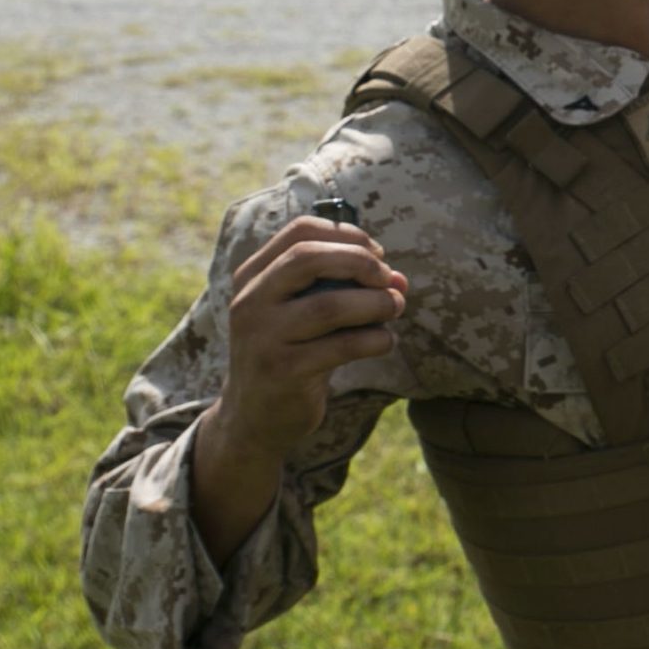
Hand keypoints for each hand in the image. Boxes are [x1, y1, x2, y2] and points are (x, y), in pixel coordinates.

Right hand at [204, 214, 408, 467]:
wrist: (254, 417)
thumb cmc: (292, 351)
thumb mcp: (305, 311)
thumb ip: (345, 287)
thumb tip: (398, 279)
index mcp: (253, 276)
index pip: (299, 231)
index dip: (348, 235)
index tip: (378, 254)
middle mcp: (250, 301)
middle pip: (308, 258)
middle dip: (361, 262)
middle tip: (389, 281)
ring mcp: (262, 337)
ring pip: (329, 305)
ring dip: (376, 303)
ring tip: (396, 308)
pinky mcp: (283, 371)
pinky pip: (341, 346)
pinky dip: (375, 339)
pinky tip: (385, 341)